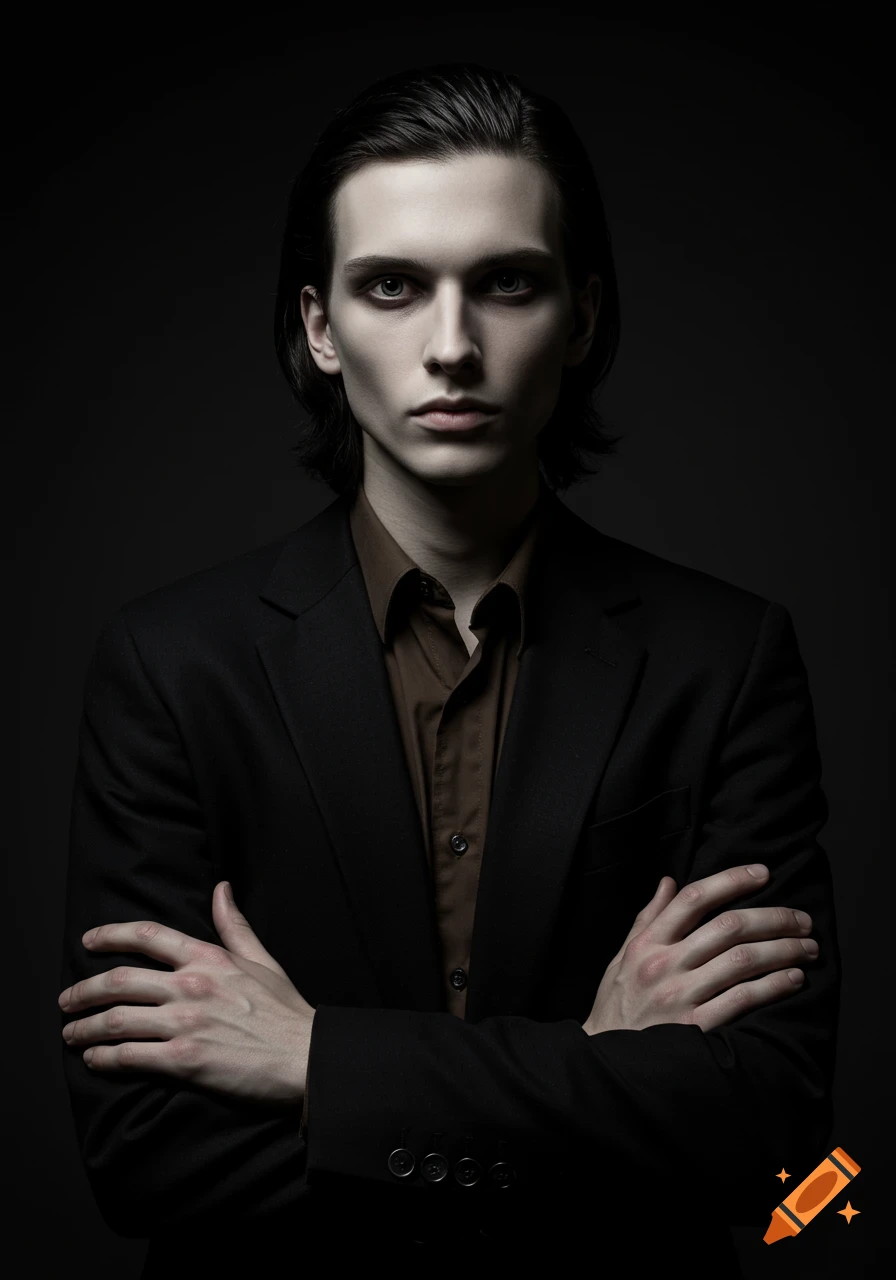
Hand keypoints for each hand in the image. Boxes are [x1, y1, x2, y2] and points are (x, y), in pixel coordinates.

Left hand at [58, 882, 314, 1107]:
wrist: (306, 1059)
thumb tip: (221, 888)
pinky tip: (94, 1060)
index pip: (148, 935)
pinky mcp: (184, 1061)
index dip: (111, 935)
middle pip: (119, 980)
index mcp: (209, 958)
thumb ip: (234, 925)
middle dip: (84, 991)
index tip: (88, 941)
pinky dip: (104, 1058)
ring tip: (71, 1034)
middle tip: (67, 1000)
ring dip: (85, 1027)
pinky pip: (129, 1056)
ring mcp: (186, 1022)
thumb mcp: (263, 959)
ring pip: (116, 1019)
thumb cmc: (286, 1012)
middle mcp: (191, 985)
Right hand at [582, 863, 818, 1035]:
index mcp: (647, 943)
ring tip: (808, 948)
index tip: (763, 873)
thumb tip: (669, 881)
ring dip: (783, 950)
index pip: (693, 899)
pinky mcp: (695, 1027)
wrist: (607, 1060)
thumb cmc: (618, 1005)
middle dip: (773, 918)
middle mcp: (663, 964)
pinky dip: (773, 986)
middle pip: (728, 926)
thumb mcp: (623, 956)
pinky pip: (743, 999)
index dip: (732, 880)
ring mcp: (679, 996)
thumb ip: (648, 918)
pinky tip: (793, 979)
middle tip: (802, 920)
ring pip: (742, 960)